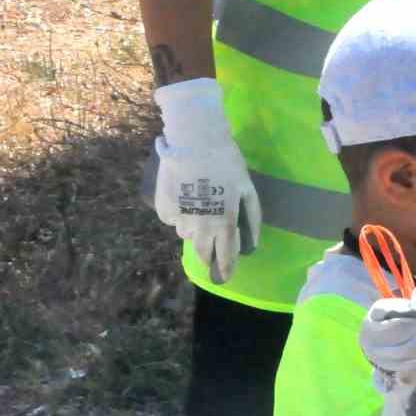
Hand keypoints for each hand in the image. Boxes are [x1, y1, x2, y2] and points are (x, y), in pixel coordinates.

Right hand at [152, 78, 261, 284]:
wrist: (194, 139)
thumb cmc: (226, 162)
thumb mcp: (247, 189)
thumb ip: (251, 218)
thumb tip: (251, 243)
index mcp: (224, 223)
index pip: (225, 257)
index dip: (225, 269)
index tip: (223, 276)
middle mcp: (201, 227)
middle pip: (202, 252)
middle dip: (208, 253)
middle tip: (212, 243)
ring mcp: (179, 219)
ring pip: (187, 234)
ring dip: (194, 228)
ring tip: (199, 205)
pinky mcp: (163, 208)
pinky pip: (173, 219)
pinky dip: (179, 214)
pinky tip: (184, 194)